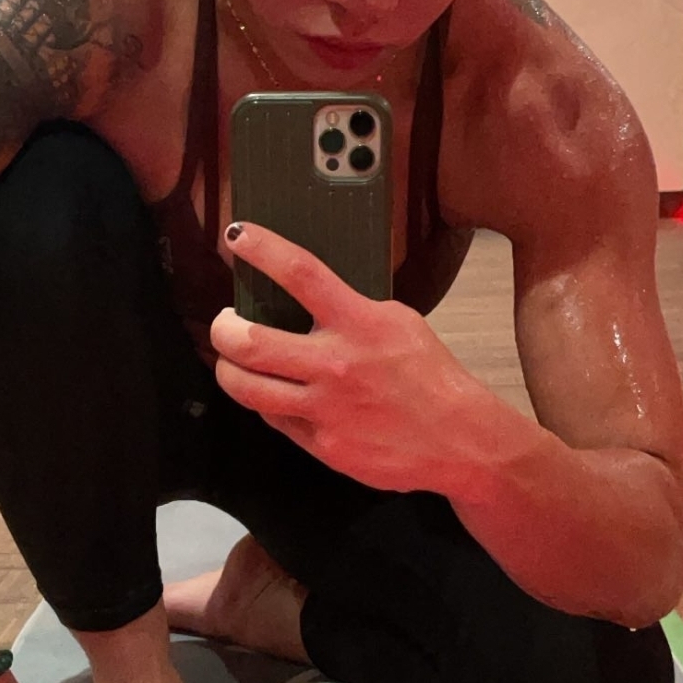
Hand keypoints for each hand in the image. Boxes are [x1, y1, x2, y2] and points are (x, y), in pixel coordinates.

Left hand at [211, 221, 482, 493]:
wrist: (460, 440)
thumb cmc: (430, 377)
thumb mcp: (398, 322)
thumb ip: (351, 309)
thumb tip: (305, 295)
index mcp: (360, 323)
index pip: (301, 273)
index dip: (262, 249)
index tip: (238, 237)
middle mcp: (337, 364)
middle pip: (250, 341)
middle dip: (222, 328)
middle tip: (224, 322)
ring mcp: (326, 408)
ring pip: (246, 388)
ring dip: (227, 369)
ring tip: (231, 359)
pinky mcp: (322, 444)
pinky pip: (274, 418)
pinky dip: (265, 403)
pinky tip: (271, 393)